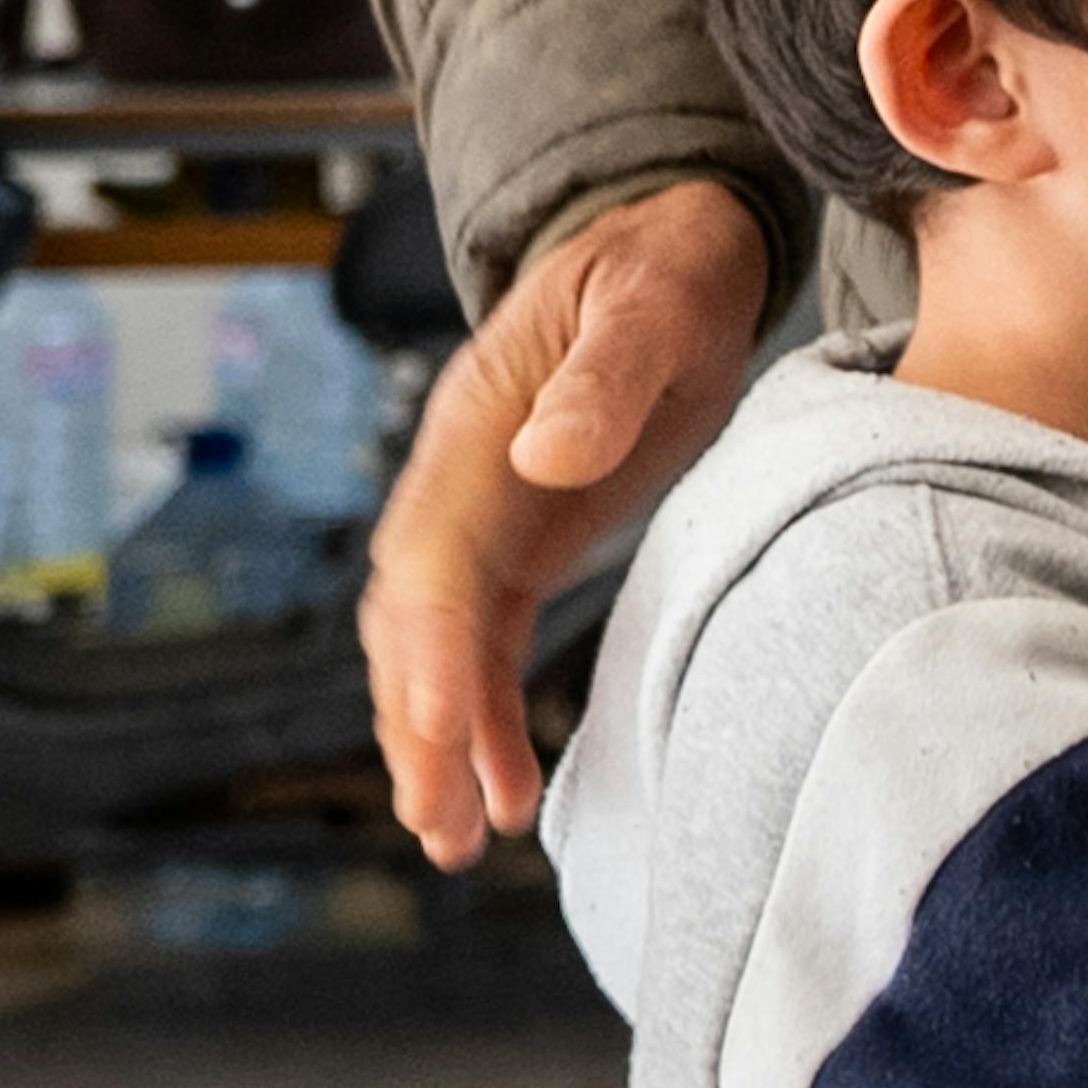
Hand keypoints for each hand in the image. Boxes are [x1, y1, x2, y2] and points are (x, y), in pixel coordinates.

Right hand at [362, 178, 770, 862]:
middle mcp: (461, 479)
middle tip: (437, 822)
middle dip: (418, 723)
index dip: (432, 646)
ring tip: (455, 841)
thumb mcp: (654, 298)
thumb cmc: (666, 265)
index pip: (435, 555)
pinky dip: (486, 721)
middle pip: (414, 621)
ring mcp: (484, 517)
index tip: (439, 727)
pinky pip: (486, 647)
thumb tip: (549, 456)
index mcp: (478, 426)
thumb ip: (607, 374)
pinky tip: (504, 794)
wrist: (672, 246)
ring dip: (439, 744)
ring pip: (437, 649)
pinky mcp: (521, 545)